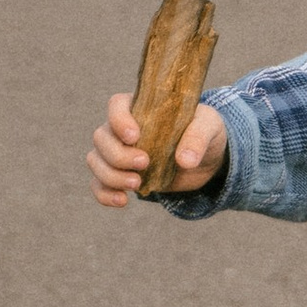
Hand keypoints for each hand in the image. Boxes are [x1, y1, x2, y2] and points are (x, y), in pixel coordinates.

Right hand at [89, 91, 224, 206]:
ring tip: (137, 184)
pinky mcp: (121, 176)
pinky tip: (123, 201)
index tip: (134, 137)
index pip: (116, 105)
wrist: (206, 159)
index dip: (119, 120)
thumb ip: (198, 138)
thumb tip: (185, 161)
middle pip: (101, 137)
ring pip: (96, 161)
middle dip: (118, 154)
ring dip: (111, 176)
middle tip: (145, 163)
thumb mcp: (210, 127)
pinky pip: (99, 185)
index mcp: (141, 107)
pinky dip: (105, 194)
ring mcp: (118, 153)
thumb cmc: (204, 132)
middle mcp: (122, 128)